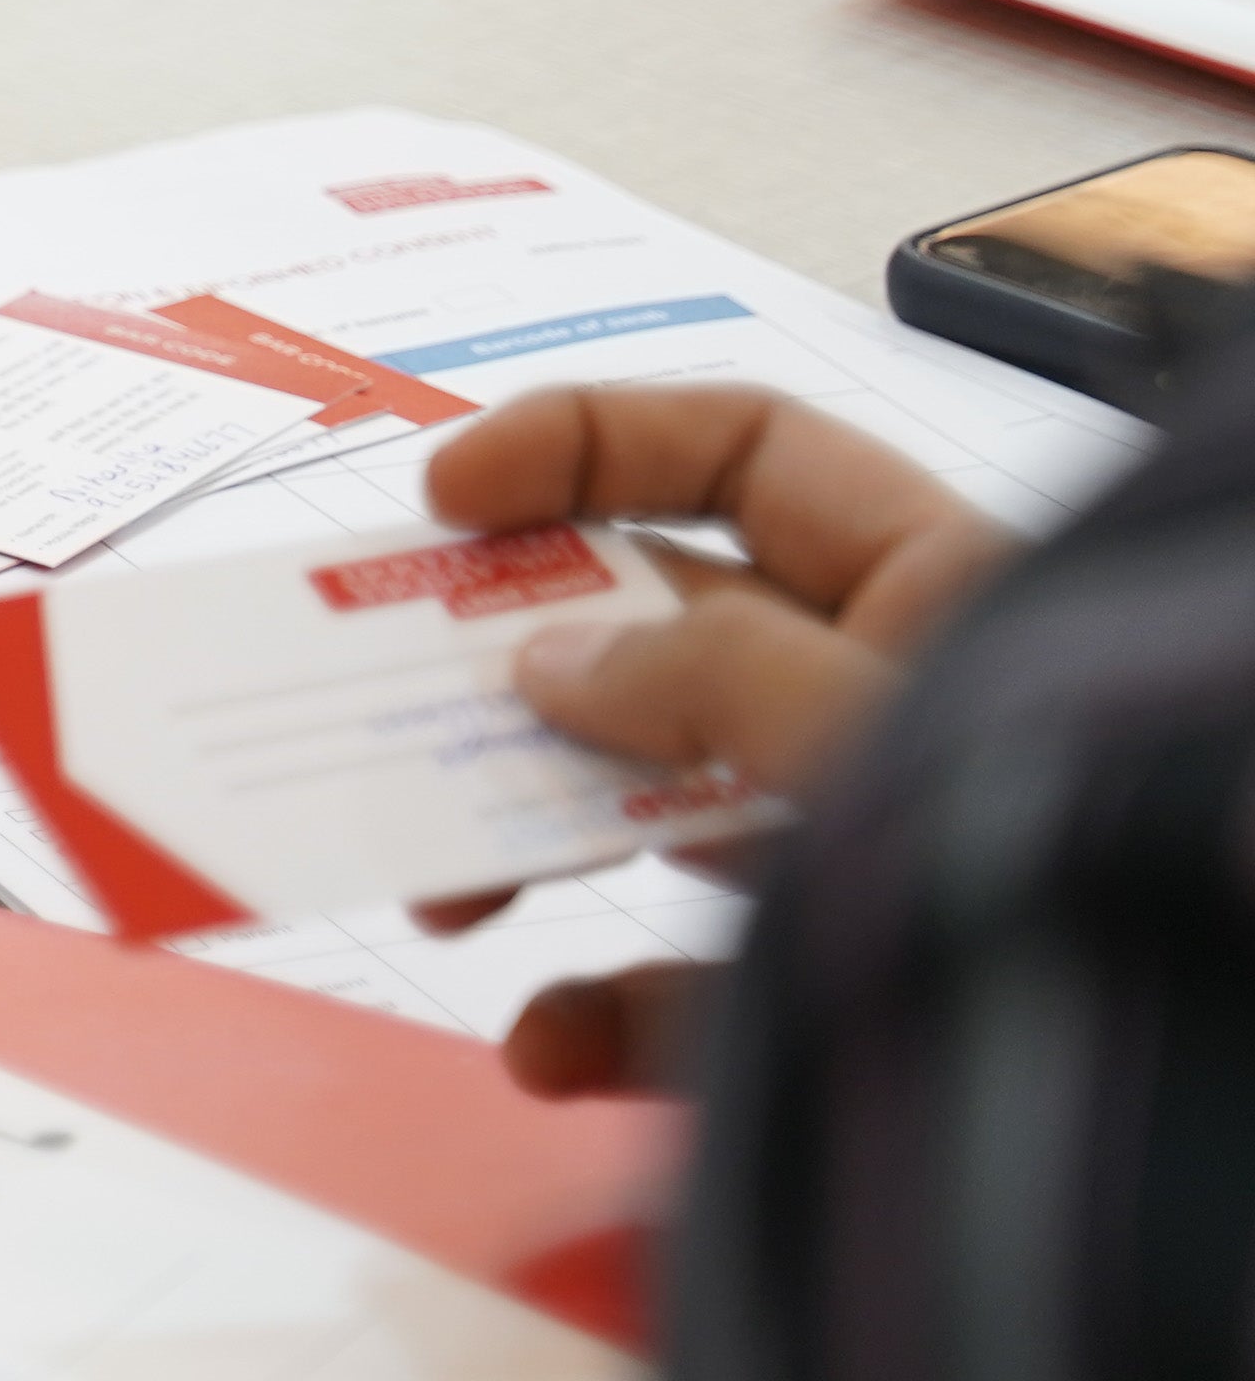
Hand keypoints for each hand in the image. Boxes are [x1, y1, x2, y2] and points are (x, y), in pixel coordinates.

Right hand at [401, 384, 1021, 1095]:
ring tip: (437, 883)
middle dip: (504, 665)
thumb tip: (554, 657)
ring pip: (648, 811)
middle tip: (381, 700)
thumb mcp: (891, 718)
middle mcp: (879, 697)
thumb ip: (717, 672)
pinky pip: (692, 990)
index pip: (734, 454)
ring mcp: (853, 842)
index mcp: (932, 586)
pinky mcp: (832, 985)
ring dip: (519, 841)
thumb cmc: (1077, 818)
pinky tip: (550, 1046)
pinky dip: (601, 1021)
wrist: (1199, 1109)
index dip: (578, 447)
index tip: (441, 500)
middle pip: (652, 633)